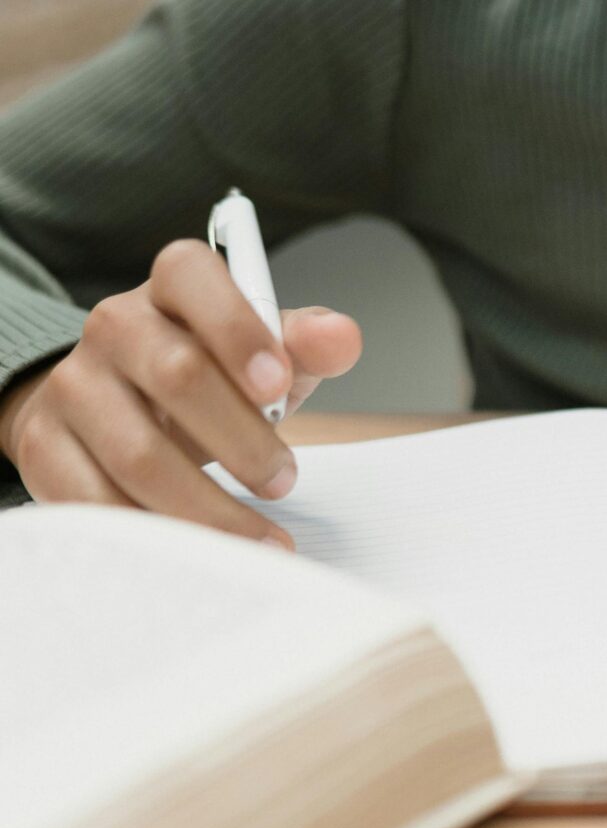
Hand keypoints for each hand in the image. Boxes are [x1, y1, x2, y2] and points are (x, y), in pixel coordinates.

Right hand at [0, 237, 361, 547]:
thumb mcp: (265, 352)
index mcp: (173, 283)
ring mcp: (73, 385)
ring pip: (138, 452)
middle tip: (283, 480)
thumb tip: (342, 338)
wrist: (117, 403)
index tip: (279, 385)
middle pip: (176, 373)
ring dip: (207, 506)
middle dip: (242, 438)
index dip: (238, 329)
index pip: (195, 278)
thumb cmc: (209, 372)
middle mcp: (114, 323)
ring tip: (257, 537)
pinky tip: (194, 549)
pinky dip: (151, 531)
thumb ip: (305, 344)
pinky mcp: (44, 446)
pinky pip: (94, 501)